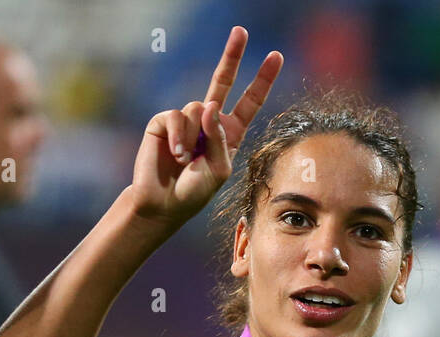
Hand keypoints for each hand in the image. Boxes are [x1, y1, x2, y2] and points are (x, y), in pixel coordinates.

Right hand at [129, 25, 282, 226]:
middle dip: (231, 56)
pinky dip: (179, 136)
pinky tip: (175, 154)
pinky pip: (178, 116)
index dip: (262, 80)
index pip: (249, 102)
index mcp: (229, 134)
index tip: (276, 56)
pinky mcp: (164, 122)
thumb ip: (219, 138)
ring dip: (194, 136)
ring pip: (198, 108)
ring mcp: (186, 120)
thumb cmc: (195, 190)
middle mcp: (208, 122)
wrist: (164, 203)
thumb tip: (209, 105)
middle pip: (222, 82)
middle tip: (241, 31)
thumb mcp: (219, 168)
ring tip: (186, 159)